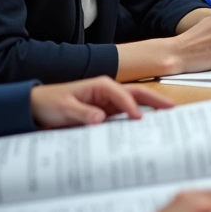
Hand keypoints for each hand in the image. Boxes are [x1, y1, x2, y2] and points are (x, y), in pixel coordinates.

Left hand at [30, 77, 174, 127]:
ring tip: (169, 115)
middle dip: (155, 100)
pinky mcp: (108, 111)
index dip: (132, 106)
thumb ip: (82, 113)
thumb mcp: (63, 108)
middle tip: (172, 107)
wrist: (38, 106)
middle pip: (137, 94)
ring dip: (152, 108)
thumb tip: (100, 118)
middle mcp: (109, 91)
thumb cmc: (50, 103)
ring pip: (136, 102)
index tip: (139, 119)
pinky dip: (140, 117)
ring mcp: (110, 101)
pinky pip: (127, 114)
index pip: (122, 94)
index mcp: (100, 85)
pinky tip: (150, 126)